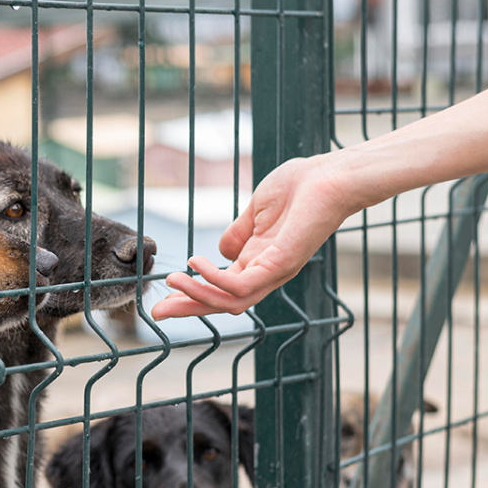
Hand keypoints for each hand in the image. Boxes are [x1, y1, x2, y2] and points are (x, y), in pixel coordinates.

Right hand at [151, 155, 358, 319]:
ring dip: (196, 296)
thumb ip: (238, 233)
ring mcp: (274, 271)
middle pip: (222, 304)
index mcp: (258, 261)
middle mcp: (266, 273)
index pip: (221, 288)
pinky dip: (215, 279)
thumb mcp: (256, 211)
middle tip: (157, 311)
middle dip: (188, 308)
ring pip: (230, 301)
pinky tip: (197, 263)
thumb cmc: (299, 187)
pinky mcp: (281, 264)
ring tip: (172, 281)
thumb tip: (220, 251)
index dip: (192, 295)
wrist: (330, 176)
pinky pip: (241, 285)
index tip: (164, 297)